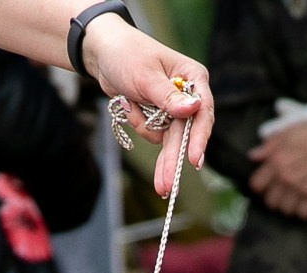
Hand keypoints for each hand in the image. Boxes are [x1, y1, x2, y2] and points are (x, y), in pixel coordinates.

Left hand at [82, 14, 209, 194]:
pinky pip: (152, 133)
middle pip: (185, 134)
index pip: (203, 111)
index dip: (199, 138)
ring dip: (150, 139)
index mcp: (193, 77)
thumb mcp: (145, 76)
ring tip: (148, 157)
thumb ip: (167, 97)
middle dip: (172, 160)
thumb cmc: (126, 54)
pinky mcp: (158, 115)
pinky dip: (138, 124)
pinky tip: (128, 105)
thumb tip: (192, 109)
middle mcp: (187, 94)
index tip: (194, 161)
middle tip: (166, 187)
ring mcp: (173, 107)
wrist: (102, 52)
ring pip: (167, 139)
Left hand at [247, 118, 306, 218]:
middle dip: (277, 199)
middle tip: (284, 194)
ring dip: (291, 206)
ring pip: (286, 210)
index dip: (262, 187)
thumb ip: (270, 145)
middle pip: (271, 202)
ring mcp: (299, 188)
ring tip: (297, 199)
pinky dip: (306, 211)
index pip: (256, 185)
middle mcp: (285, 176)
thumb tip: (253, 156)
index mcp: (276, 160)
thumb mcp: (290, 131)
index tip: (268, 186)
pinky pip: (303, 214)